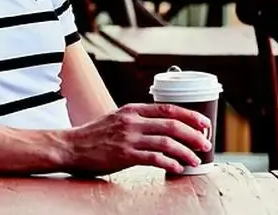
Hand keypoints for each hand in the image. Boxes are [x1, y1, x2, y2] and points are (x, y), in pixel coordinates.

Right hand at [62, 103, 212, 175]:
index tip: (204, 124)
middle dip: (193, 135)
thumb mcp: (117, 118)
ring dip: (186, 152)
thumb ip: (138, 120)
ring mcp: (128, 138)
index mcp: (132, 110)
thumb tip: (163, 126)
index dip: (190, 116)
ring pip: (167, 142)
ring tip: (195, 159)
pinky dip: (170, 163)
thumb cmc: (95, 135)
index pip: (168, 108)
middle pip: (172, 125)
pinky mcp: (124, 155)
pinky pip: (154, 159)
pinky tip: (177, 168)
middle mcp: (132, 121)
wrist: (71, 146)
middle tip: (205, 145)